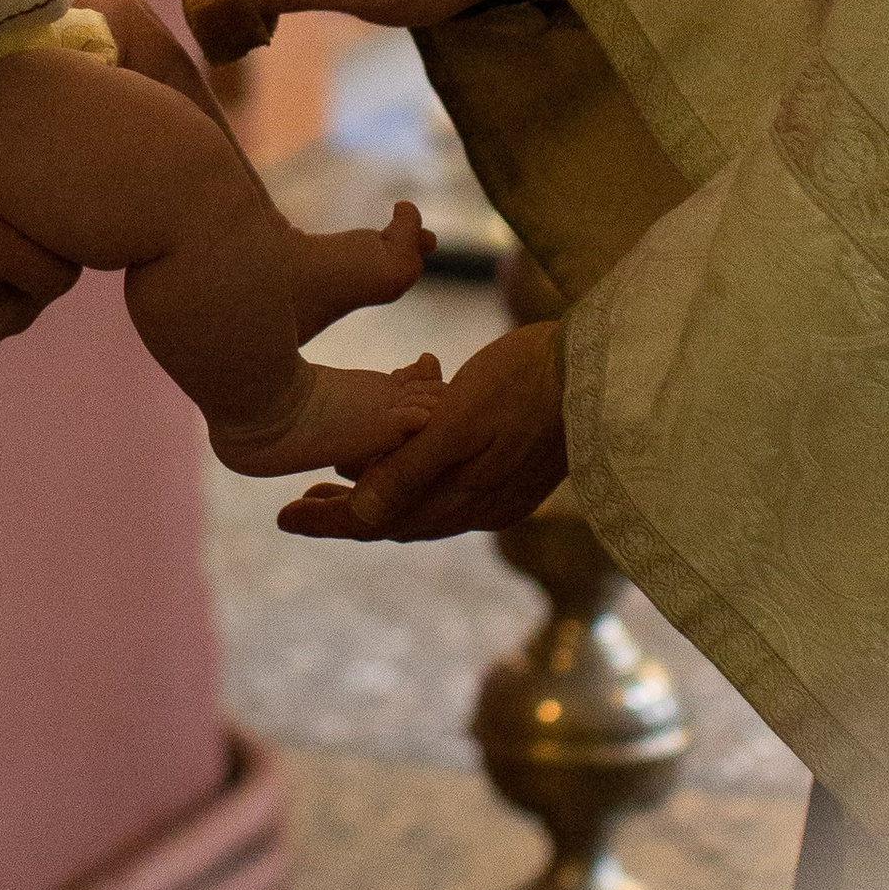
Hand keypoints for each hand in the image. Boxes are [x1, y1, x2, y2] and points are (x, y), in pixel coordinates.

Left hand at [274, 320, 566, 541]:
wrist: (605, 366)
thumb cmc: (525, 382)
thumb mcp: (458, 421)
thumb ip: (411, 470)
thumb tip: (359, 516)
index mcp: (462, 500)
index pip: (380, 523)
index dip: (330, 522)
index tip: (283, 517)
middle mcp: (480, 505)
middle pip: (398, 515)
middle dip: (349, 506)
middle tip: (302, 500)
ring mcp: (500, 486)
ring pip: (424, 491)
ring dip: (383, 475)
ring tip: (345, 461)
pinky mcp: (514, 462)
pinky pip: (452, 467)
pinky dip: (422, 449)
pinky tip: (412, 416)